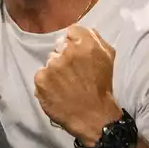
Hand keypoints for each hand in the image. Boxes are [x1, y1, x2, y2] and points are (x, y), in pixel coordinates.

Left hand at [33, 26, 121, 143]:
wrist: (94, 117)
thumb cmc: (102, 87)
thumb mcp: (108, 58)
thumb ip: (96, 39)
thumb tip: (84, 30)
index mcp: (86, 44)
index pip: (72, 31)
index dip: (74, 42)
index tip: (77, 55)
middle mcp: (67, 51)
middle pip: (59, 46)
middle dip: (64, 56)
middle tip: (72, 73)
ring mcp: (52, 65)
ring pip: (50, 61)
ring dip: (55, 70)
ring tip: (65, 84)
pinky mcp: (41, 79)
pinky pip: (41, 75)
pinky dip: (47, 83)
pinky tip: (57, 91)